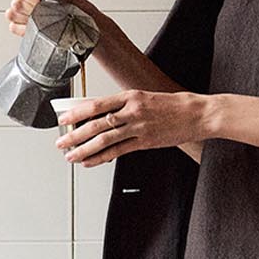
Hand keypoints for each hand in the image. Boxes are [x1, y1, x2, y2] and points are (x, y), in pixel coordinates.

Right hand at [6, 0, 93, 38]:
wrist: (81, 25)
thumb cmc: (74, 6)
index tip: (40, 0)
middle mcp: (27, 0)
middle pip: (15, 3)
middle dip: (31, 8)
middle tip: (45, 11)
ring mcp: (24, 15)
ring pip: (12, 15)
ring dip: (27, 18)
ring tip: (42, 19)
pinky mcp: (23, 29)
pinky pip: (13, 28)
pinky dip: (24, 29)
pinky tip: (37, 27)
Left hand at [56, 89, 208, 166]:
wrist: (198, 114)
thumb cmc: (173, 105)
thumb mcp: (145, 97)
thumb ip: (123, 105)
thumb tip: (100, 114)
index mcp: (130, 96)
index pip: (97, 104)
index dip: (76, 113)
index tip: (63, 119)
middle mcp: (132, 111)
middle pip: (96, 124)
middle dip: (75, 135)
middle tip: (61, 142)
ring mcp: (138, 128)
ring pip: (104, 140)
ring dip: (84, 149)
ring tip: (70, 156)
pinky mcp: (145, 142)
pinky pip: (118, 152)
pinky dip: (101, 158)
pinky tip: (90, 161)